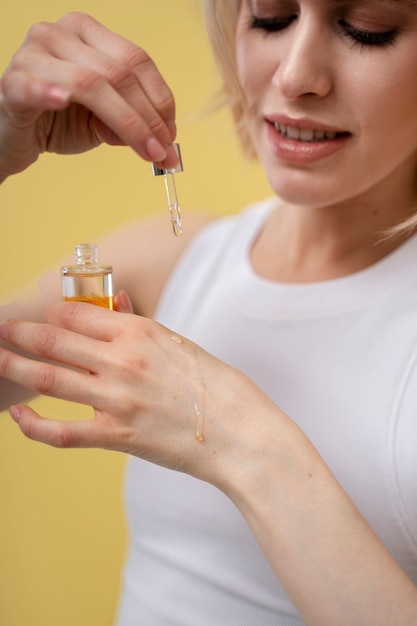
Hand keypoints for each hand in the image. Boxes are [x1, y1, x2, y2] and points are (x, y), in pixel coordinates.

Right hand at [0, 12, 178, 180]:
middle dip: (149, 118)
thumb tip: (158, 137)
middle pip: (119, 73)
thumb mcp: (100, 121)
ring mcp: (33, 53)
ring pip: (92, 84)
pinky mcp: (12, 82)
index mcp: (87, 33)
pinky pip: (34, 87)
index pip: (136, 59)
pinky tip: (62, 101)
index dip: (161, 98)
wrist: (12, 136)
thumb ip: (126, 121)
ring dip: (127, 122)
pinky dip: (49, 92)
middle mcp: (60, 33)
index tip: (173, 133)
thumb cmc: (57, 122)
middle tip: (165, 151)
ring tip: (147, 152)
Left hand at [0, 302, 254, 482]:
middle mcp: (123, 361)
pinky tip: (18, 415)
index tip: (42, 317)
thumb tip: (115, 303)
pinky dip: (33, 424)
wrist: (240, 432)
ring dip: (14, 366)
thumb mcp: (179, 343)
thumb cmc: (216, 385)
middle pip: (55, 340)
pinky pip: (62, 432)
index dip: (52, 313)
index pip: (77, 314)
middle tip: (1, 329)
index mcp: (140, 332)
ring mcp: (117, 399)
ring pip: (49, 378)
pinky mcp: (117, 436)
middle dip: (19, 333)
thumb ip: (139, 324)